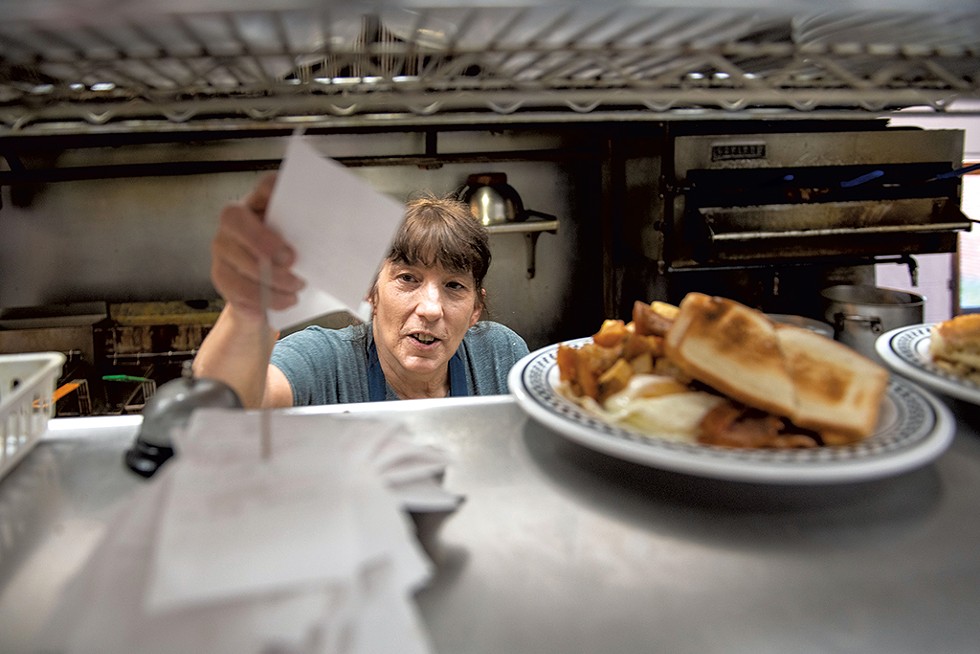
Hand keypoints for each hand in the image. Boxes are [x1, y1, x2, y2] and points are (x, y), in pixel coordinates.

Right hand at [210, 173, 305, 318]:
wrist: (266, 299)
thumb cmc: (290, 265)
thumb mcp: (304, 247)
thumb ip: (313, 239)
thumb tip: (344, 243)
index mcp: (260, 205)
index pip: (265, 186)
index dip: (274, 187)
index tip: (295, 199)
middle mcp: (234, 221)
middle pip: (235, 218)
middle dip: (263, 240)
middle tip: (291, 260)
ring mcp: (223, 248)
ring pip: (240, 259)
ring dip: (274, 278)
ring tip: (297, 286)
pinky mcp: (220, 276)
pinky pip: (239, 289)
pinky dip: (268, 299)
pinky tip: (285, 300)